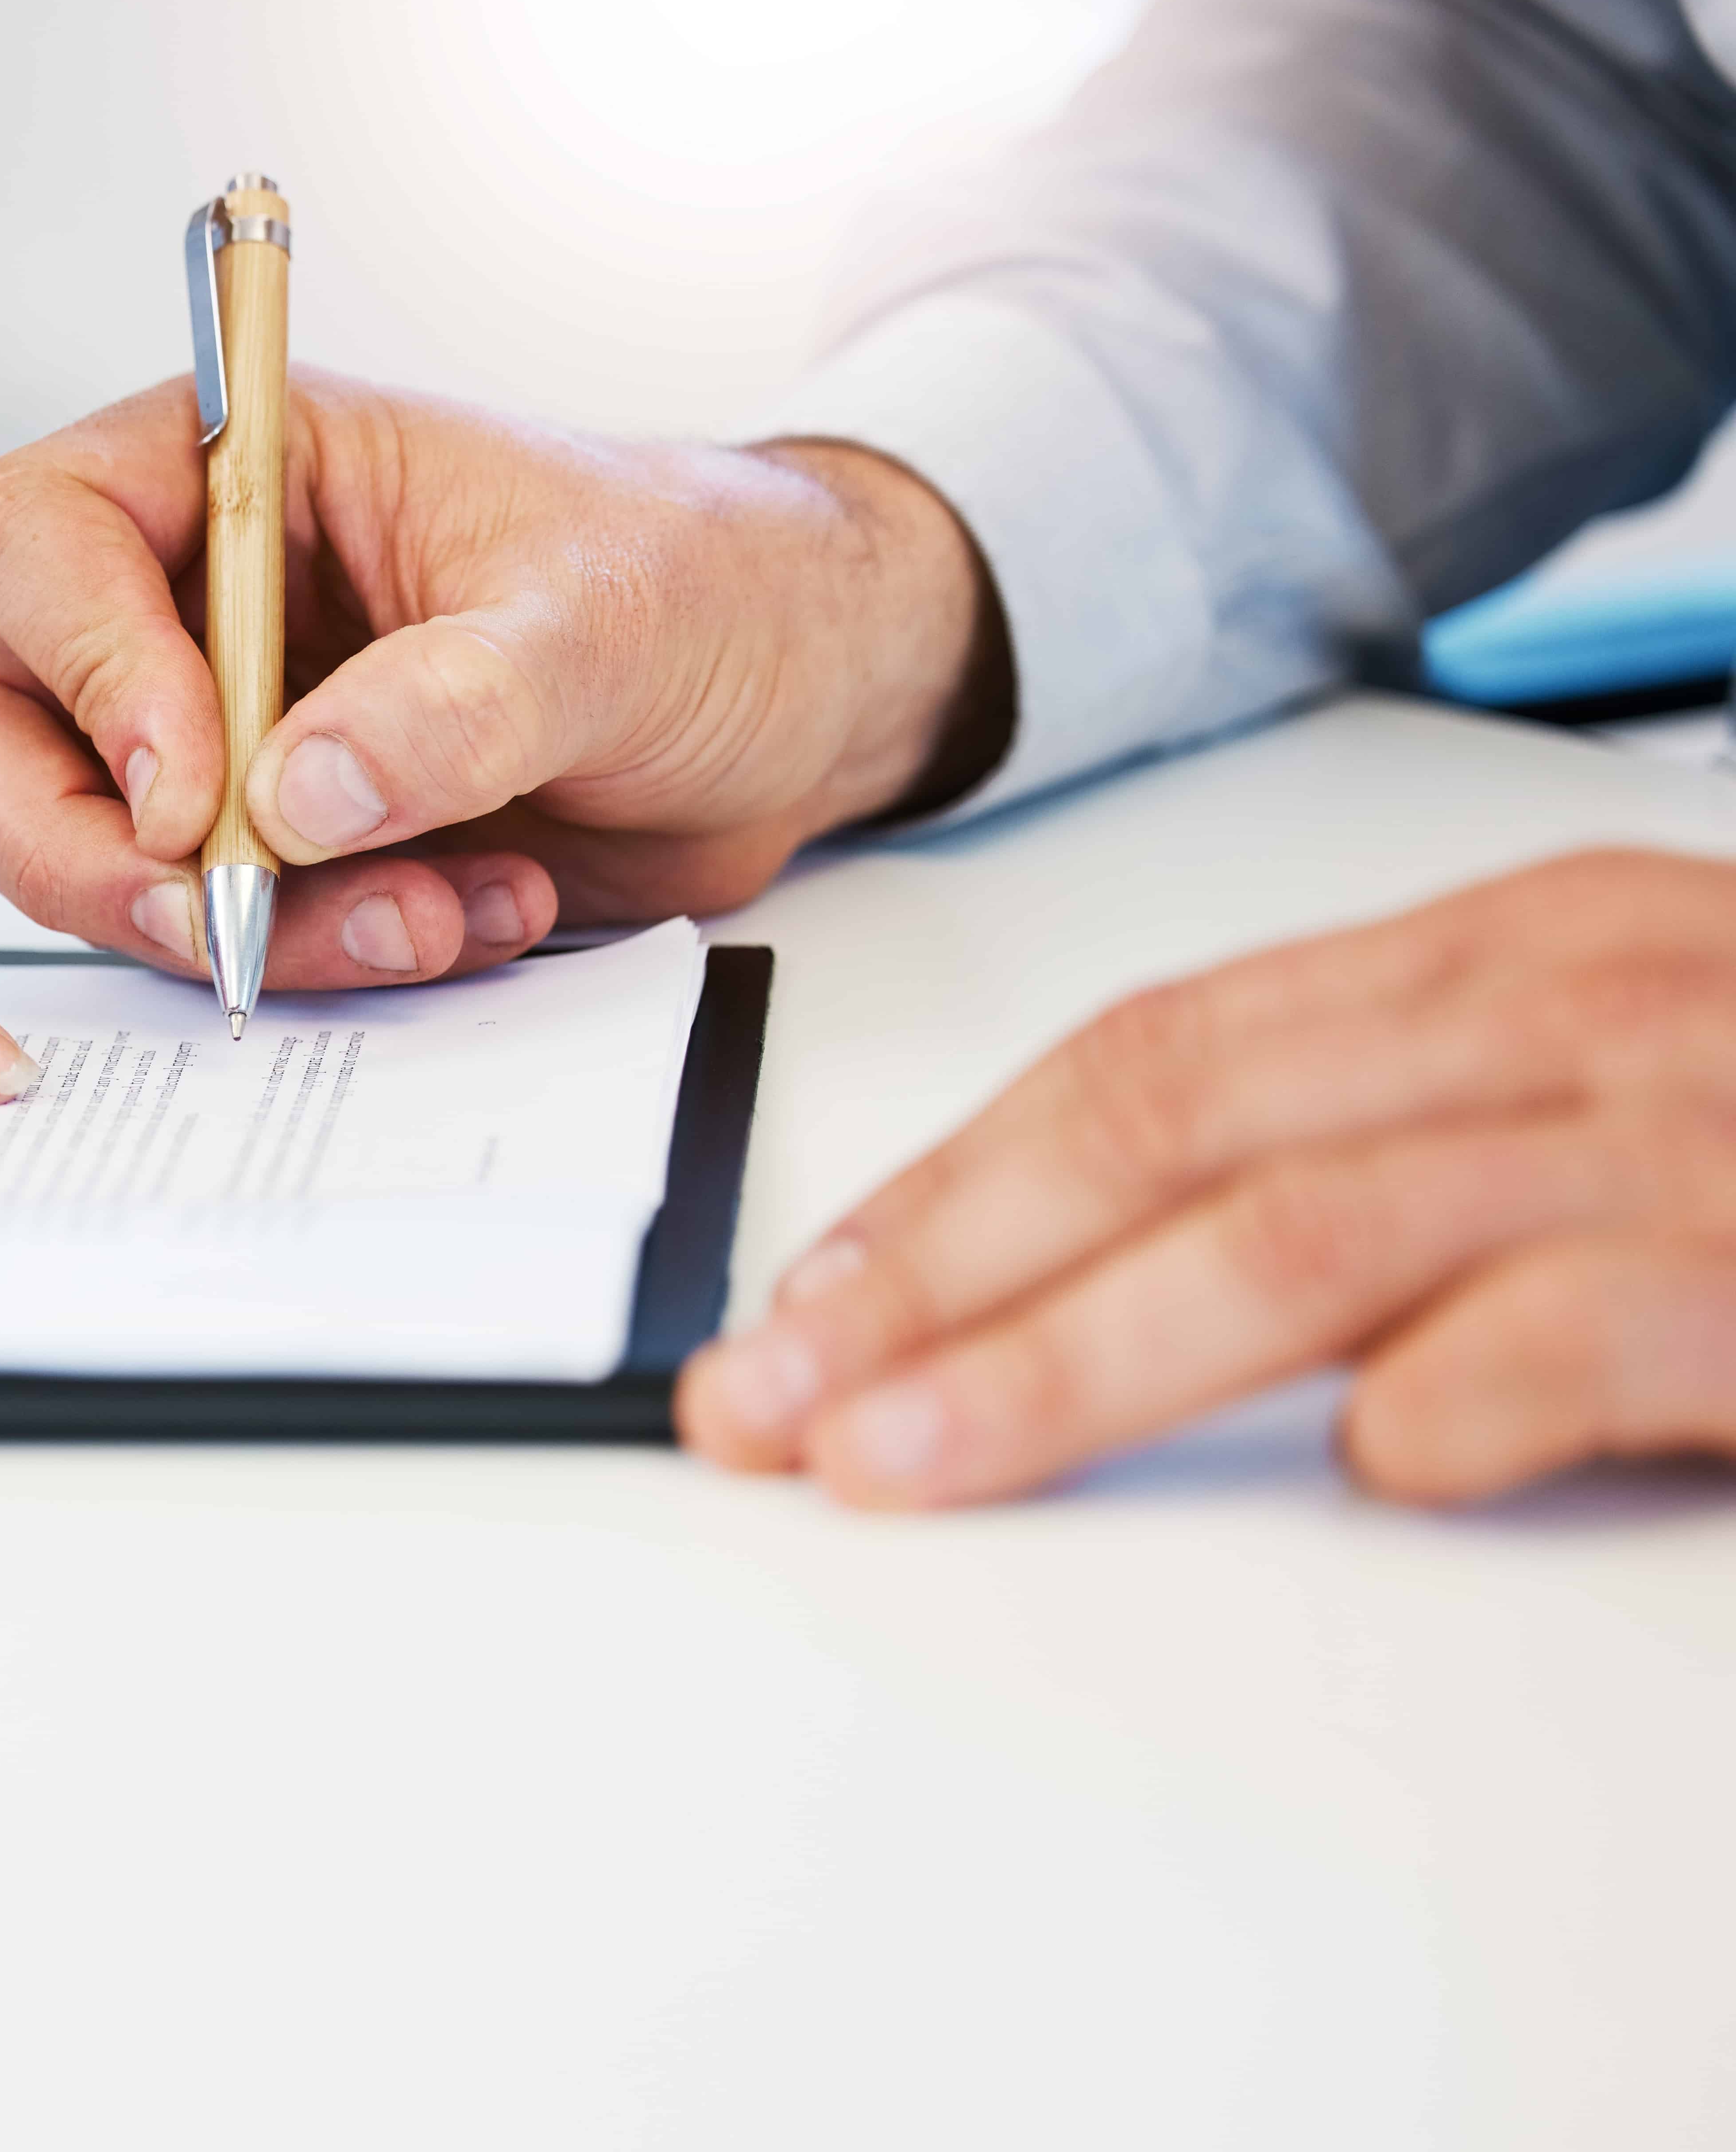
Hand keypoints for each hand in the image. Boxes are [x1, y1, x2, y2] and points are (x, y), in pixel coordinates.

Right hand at [0, 371, 1010, 982]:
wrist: (793, 690)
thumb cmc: (703, 585)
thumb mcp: (606, 622)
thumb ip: (455, 699)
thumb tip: (297, 798)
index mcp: (230, 467)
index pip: (32, 539)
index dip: (80, 669)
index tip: (192, 788)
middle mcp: (178, 594)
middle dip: (85, 852)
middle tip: (225, 924)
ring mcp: (203, 726)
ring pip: (82, 854)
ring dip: (238, 926)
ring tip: (437, 915)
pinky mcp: (259, 843)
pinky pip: (201, 931)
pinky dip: (319, 956)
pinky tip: (469, 914)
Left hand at [679, 850, 1735, 1506]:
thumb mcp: (1585, 1061)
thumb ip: (1385, 1129)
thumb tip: (1134, 1256)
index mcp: (1493, 952)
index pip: (1144, 1059)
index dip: (948, 1182)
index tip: (804, 1298)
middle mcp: (1556, 1009)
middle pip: (1166, 1137)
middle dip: (939, 1279)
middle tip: (771, 1401)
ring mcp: (1673, 1127)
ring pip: (1299, 1235)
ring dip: (1070, 1357)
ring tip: (906, 1460)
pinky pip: (1571, 1327)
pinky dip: (1454, 1400)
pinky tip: (1373, 1464)